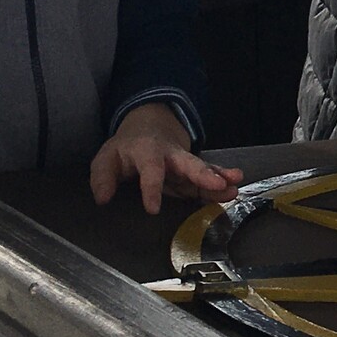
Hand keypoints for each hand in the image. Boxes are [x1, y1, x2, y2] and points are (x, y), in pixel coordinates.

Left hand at [90, 101, 241, 214]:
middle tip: (218, 183)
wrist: (149, 127)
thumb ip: (102, 177)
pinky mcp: (192, 172)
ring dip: (219, 179)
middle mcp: (170, 155)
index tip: (152, 208)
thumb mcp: (107, 158)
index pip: (150, 169)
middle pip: (188, 164)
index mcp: (146, 151)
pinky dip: (221, 183)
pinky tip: (233, 189)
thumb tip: (102, 198)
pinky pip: (208, 178)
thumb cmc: (126, 148)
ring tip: (234, 187)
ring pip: (204, 170)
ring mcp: (184, 163)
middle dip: (203, 174)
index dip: (151, 188)